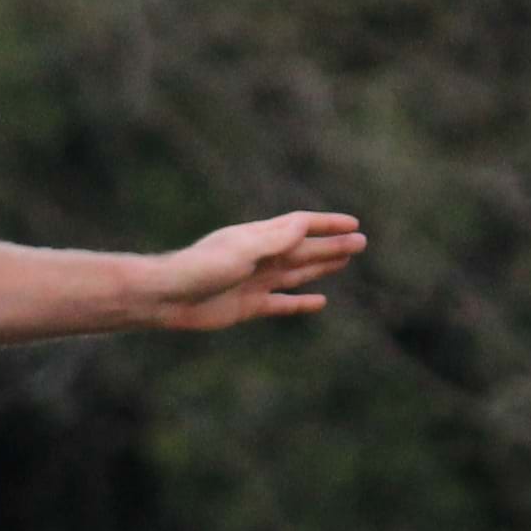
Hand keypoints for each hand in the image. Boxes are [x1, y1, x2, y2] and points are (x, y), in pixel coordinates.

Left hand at [150, 210, 366, 330]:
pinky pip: (282, 303)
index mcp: (257, 237)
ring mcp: (255, 282)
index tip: (353, 224)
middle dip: (332, 246)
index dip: (327, 225)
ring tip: (345, 261)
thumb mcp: (241, 251)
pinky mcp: (248, 306)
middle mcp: (259, 257)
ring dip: (321, 267)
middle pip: (303, 249)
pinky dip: (301, 302)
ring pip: (296, 272)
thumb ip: (273, 240)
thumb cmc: (201, 268)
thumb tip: (303, 225)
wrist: (168, 297)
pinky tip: (320, 301)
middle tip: (361, 243)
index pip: (300, 225)